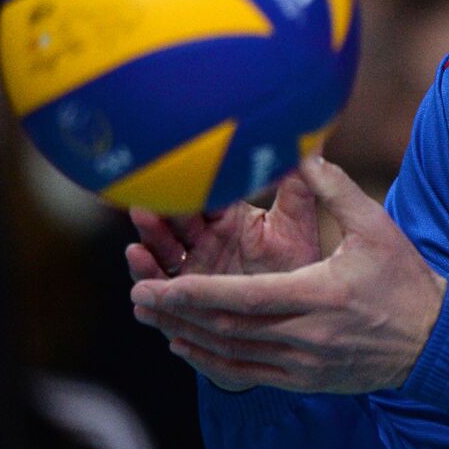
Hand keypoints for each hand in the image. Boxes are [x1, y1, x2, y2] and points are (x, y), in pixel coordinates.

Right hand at [126, 169, 321, 389]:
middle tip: (143, 207)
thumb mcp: (296, 221)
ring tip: (136, 250)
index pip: (201, 198)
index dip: (187, 190)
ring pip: (161, 259)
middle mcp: (203, 240)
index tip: (173, 179)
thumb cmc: (298, 260)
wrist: (301, 309)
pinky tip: (139, 293)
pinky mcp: (187, 300)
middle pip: (173, 226)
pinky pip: (164, 296)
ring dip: (147, 254)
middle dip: (157, 217)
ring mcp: (192, 270)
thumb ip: (297, 184)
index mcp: (226, 216)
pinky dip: (151, 294)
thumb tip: (312, 138)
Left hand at [130, 156, 446, 393]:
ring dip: (189, 337)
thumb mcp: (375, 227)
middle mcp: (305, 336)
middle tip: (140, 299)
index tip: (161, 285)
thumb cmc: (405, 278)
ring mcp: (303, 364)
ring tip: (156, 319)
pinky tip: (191, 345)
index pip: (243, 299)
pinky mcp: (305, 379)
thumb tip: (303, 152)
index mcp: (318, 296)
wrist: (434, 340)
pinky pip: (248, 372)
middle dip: (178, 314)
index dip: (197, 293)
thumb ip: (335, 189)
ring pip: (231, 354)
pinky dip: (213, 360)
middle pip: (227, 329)